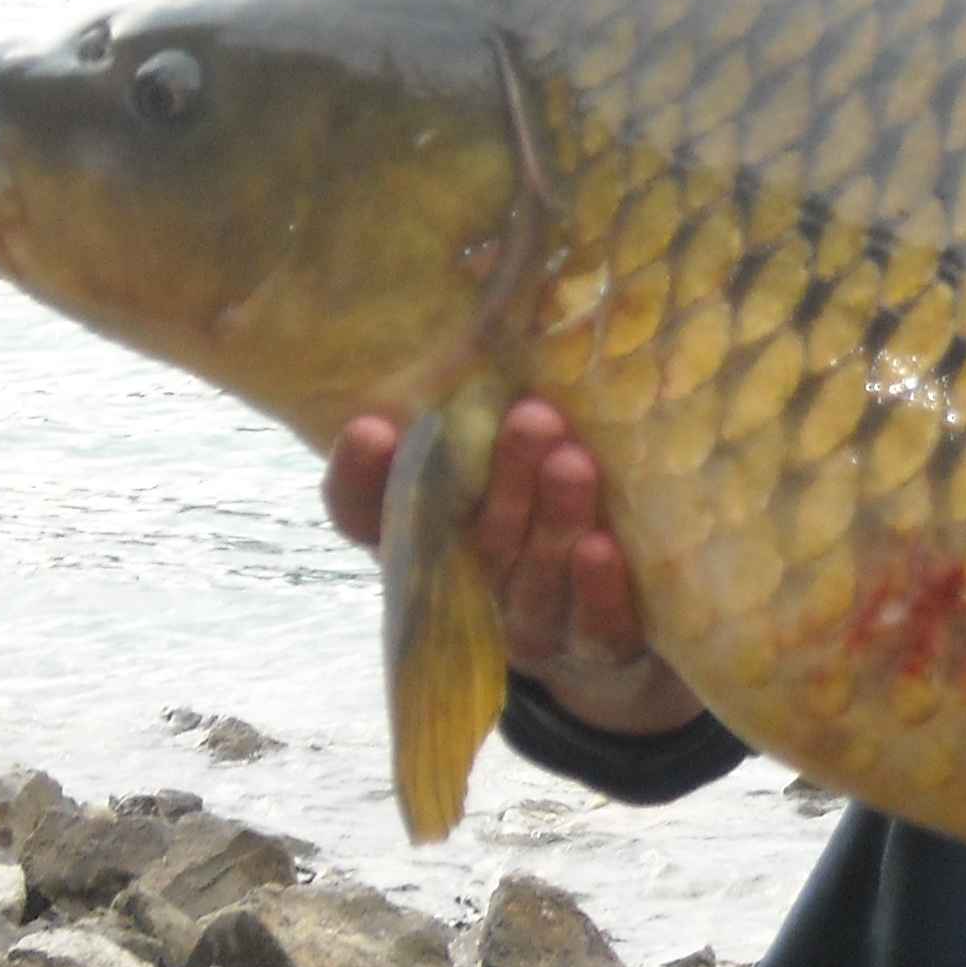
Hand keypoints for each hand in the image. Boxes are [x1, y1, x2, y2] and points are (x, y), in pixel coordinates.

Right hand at [323, 399, 708, 737]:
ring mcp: (530, 626)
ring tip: (573, 464)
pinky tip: (604, 547)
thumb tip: (489, 316)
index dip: (359, 479)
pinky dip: (597, 588)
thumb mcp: (502, 476)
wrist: (606, 642)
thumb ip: (483, 426)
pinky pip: (594, 625)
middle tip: (531, 417)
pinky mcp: (594, 651)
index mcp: (426, 544)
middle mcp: (469, 588)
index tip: (370, 427)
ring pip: (534, 576)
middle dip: (504, 478)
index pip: (364, 518)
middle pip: (474, 537)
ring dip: (553, 519)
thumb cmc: (540, 527)